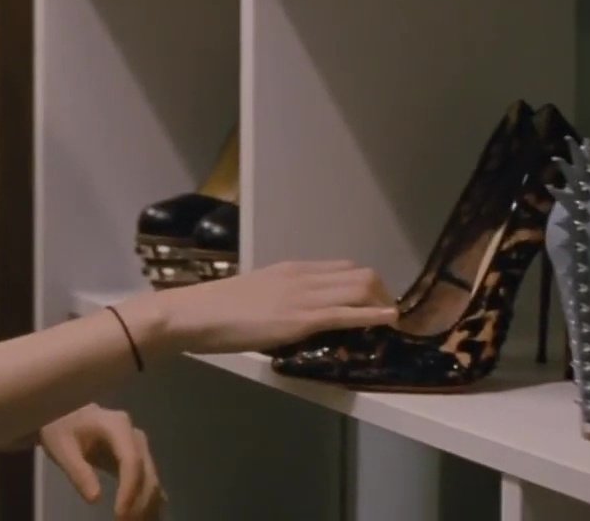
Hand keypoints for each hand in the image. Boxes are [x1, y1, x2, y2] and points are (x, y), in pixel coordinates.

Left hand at [39, 404, 163, 519]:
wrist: (65, 413)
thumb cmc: (61, 427)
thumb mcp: (62, 448)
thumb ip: (78, 472)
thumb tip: (96, 498)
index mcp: (117, 426)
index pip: (131, 461)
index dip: (129, 490)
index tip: (119, 514)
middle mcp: (134, 435)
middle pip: (146, 472)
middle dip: (139, 503)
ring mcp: (139, 446)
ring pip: (151, 479)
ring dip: (146, 505)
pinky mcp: (137, 456)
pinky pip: (147, 480)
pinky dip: (147, 500)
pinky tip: (143, 517)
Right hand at [140, 260, 396, 354]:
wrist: (196, 314)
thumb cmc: (218, 309)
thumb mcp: (257, 294)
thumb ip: (281, 298)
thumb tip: (295, 313)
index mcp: (292, 269)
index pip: (343, 268)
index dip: (366, 283)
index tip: (376, 300)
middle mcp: (303, 276)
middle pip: (360, 274)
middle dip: (382, 293)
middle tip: (388, 314)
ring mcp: (303, 296)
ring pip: (360, 288)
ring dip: (383, 303)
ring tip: (393, 321)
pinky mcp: (301, 319)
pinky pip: (347, 313)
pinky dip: (373, 315)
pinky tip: (389, 320)